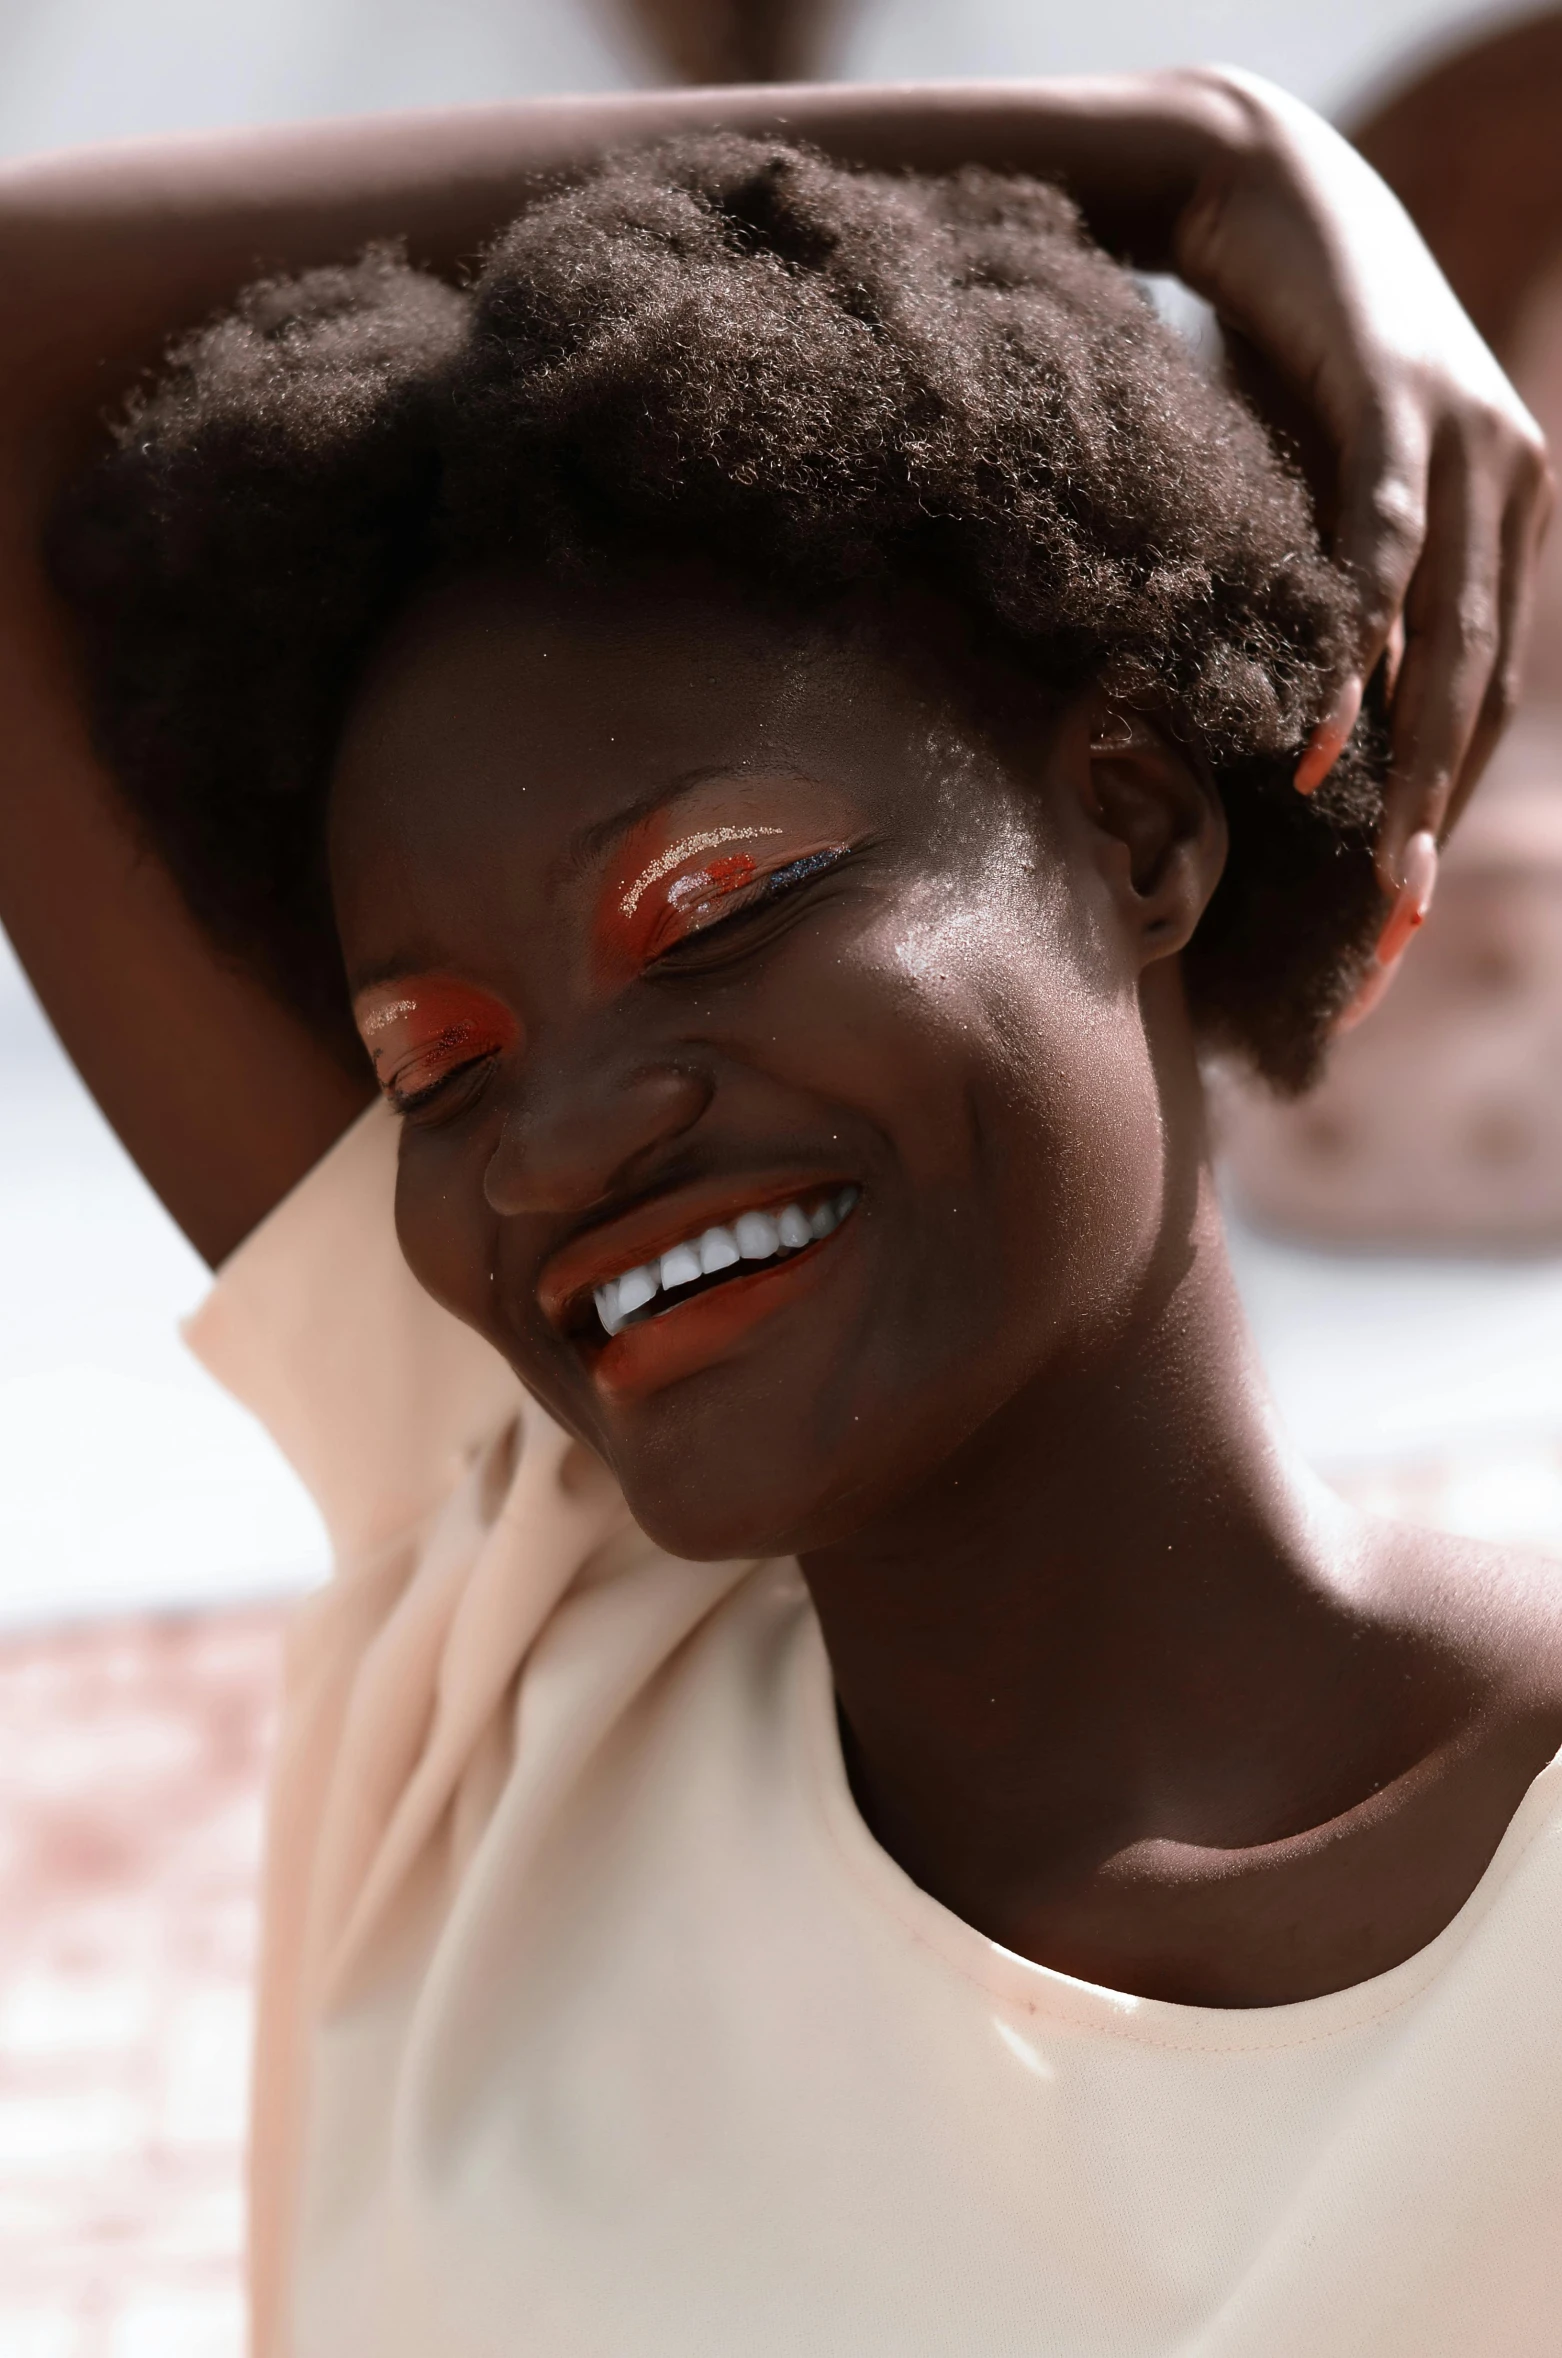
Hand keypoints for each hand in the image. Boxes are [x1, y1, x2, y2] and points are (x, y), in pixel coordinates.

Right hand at [1171, 69, 1553, 894]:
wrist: (1270, 192)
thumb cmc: (1296, 359)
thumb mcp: (1339, 502)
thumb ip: (1363, 602)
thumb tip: (1335, 728)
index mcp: (1513, 521)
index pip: (1490, 696)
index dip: (1446, 810)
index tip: (1394, 916)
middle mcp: (1518, 486)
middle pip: (1486, 688)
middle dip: (1439, 819)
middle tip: (1394, 928)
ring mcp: (1469, 442)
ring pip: (1453, 639)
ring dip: (1417, 766)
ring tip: (1380, 869)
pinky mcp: (1397, 404)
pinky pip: (1385, 552)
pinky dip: (1360, 654)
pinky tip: (1328, 743)